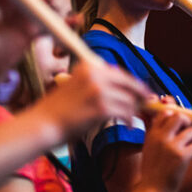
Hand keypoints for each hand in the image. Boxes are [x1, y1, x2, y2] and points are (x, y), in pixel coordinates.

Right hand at [36, 62, 150, 137]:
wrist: (43, 123)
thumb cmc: (58, 110)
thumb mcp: (75, 85)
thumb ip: (97, 83)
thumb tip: (122, 89)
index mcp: (88, 66)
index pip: (119, 73)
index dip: (133, 83)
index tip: (142, 91)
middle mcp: (95, 74)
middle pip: (129, 83)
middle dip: (141, 94)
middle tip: (148, 103)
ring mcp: (99, 90)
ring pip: (129, 99)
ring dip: (134, 111)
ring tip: (133, 119)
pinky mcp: (102, 108)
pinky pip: (126, 112)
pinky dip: (130, 120)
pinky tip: (129, 125)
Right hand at [141, 111, 191, 191]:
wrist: (153, 190)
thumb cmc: (152, 170)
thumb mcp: (149, 147)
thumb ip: (157, 132)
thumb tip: (169, 114)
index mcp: (152, 133)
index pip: (166, 113)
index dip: (175, 115)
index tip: (180, 124)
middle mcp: (161, 137)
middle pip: (180, 117)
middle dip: (188, 123)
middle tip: (189, 132)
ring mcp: (172, 146)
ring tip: (191, 147)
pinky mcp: (182, 156)